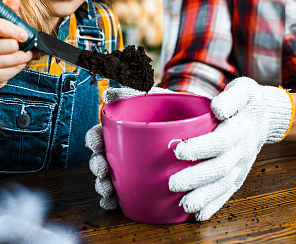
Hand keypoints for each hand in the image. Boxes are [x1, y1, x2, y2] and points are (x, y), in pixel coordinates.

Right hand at [0, 0, 35, 93]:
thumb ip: (6, 13)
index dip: (15, 30)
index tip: (24, 34)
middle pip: (11, 45)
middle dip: (20, 46)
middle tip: (20, 46)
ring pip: (16, 58)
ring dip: (24, 57)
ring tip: (22, 55)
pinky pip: (15, 70)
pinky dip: (20, 66)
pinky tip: (15, 64)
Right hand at [85, 86, 171, 209]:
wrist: (202, 127)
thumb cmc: (175, 110)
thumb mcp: (156, 97)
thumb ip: (134, 92)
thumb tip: (108, 93)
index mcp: (124, 130)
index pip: (102, 134)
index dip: (94, 139)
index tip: (94, 143)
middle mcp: (126, 150)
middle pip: (104, 159)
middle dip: (97, 166)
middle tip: (101, 168)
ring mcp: (136, 168)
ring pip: (112, 179)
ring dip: (104, 185)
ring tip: (107, 189)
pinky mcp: (147, 184)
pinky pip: (127, 196)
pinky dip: (116, 201)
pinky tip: (113, 203)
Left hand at [168, 77, 293, 220]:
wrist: (266, 116)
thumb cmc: (247, 101)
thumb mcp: (243, 89)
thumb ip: (230, 97)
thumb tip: (217, 108)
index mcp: (241, 128)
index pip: (221, 141)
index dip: (200, 147)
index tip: (178, 150)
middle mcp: (243, 150)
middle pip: (220, 168)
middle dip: (196, 177)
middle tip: (172, 182)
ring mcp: (242, 165)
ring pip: (223, 185)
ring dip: (203, 197)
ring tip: (183, 203)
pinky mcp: (239, 176)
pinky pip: (227, 193)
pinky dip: (214, 205)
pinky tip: (198, 214)